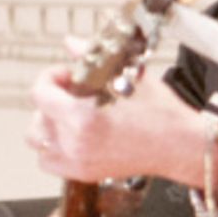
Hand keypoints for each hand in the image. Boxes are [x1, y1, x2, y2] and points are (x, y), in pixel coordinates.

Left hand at [26, 55, 199, 185]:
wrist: (179, 145)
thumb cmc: (160, 113)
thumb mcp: (127, 77)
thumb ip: (91, 59)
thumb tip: (72, 43)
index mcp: (82, 118)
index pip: (40, 93)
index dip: (51, 77)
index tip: (68, 75)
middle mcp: (74, 143)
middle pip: (37, 115)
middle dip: (51, 99)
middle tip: (72, 92)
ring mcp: (77, 161)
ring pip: (37, 139)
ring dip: (48, 123)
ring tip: (70, 115)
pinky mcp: (84, 173)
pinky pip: (48, 161)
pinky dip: (52, 148)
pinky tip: (72, 136)